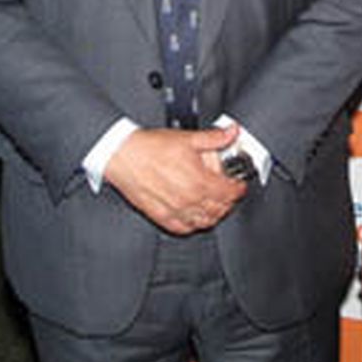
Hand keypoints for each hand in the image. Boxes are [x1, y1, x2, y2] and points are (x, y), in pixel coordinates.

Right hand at [103, 124, 245, 234]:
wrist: (123, 155)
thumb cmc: (150, 147)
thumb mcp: (187, 137)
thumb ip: (214, 138)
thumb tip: (232, 132)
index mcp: (199, 180)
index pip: (229, 193)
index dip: (238, 189)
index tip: (239, 185)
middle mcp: (188, 199)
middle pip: (220, 209)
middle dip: (228, 201)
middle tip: (228, 192)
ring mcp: (175, 210)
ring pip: (204, 222)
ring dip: (214, 214)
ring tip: (214, 204)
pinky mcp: (161, 216)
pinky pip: (183, 228)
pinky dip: (193, 224)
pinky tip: (194, 216)